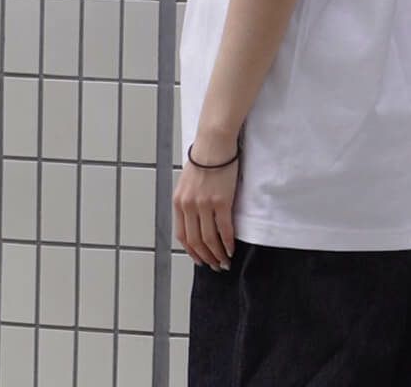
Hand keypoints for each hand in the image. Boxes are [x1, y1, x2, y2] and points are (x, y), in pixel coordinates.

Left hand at [173, 135, 238, 270]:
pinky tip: (232, 249)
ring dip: (217, 254)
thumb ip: (189, 202)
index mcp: (179, 202)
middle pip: (196, 241)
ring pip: (210, 239)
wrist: (214, 143)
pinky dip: (228, 243)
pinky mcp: (221, 201)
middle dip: (206, 258)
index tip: (200, 260)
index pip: (182, 236)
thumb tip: (196, 221)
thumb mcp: (187, 182)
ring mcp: (204, 205)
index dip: (192, 252)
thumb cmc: (203, 158)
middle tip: (215, 266)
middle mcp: (189, 206)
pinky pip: (224, 229)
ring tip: (224, 261)